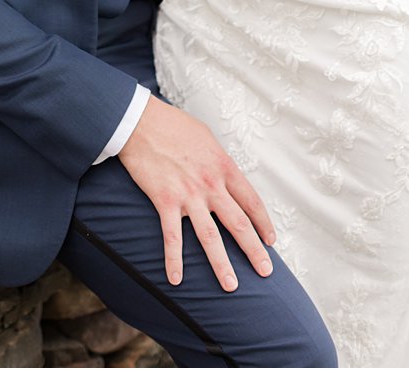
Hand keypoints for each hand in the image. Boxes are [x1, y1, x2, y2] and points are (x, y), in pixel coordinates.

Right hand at [116, 96, 275, 291]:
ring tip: (230, 286)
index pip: (252, 202)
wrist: (139, 121)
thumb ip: (218, 158)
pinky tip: (176, 278)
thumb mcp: (205, 136)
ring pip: (210, 237)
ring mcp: (188, 196)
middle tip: (265, 272)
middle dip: (254, 251)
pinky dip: (174, 259)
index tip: (270, 240)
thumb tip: (223, 170)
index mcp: (224, 168)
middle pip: (239, 225)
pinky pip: (172, 236)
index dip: (263, 224)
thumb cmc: (171, 124)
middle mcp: (211, 185)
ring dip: (221, 264)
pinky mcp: (164, 201)